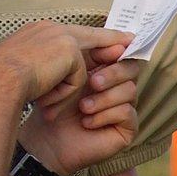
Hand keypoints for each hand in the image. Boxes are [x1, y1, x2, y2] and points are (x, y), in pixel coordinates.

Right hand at [0, 20, 134, 108]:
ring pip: (83, 63)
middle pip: (89, 35)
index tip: (108, 39)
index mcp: (35, 32)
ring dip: (73, 87)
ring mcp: (60, 36)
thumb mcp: (18, 69)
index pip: (69, 33)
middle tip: (130, 42)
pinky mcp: (69, 51)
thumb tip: (52, 74)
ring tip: (64, 98)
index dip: (89, 38)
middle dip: (110, 40)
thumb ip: (39, 65)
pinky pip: (78, 78)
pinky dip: (65, 94)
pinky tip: (48, 100)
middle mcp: (50, 29)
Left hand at [20, 37, 138, 175]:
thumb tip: (119, 38)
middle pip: (132, 68)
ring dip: (104, 98)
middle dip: (113, 73)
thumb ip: (87, 52)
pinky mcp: (126, 129)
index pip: (122, 53)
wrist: (44, 136)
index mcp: (104, 69)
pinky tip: (86, 121)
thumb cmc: (52, 103)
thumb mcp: (67, 72)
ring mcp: (123, 107)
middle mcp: (117, 87)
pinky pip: (128, 113)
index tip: (106, 51)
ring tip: (83, 107)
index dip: (116, 50)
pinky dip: (104, 115)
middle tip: (92, 82)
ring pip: (130, 90)